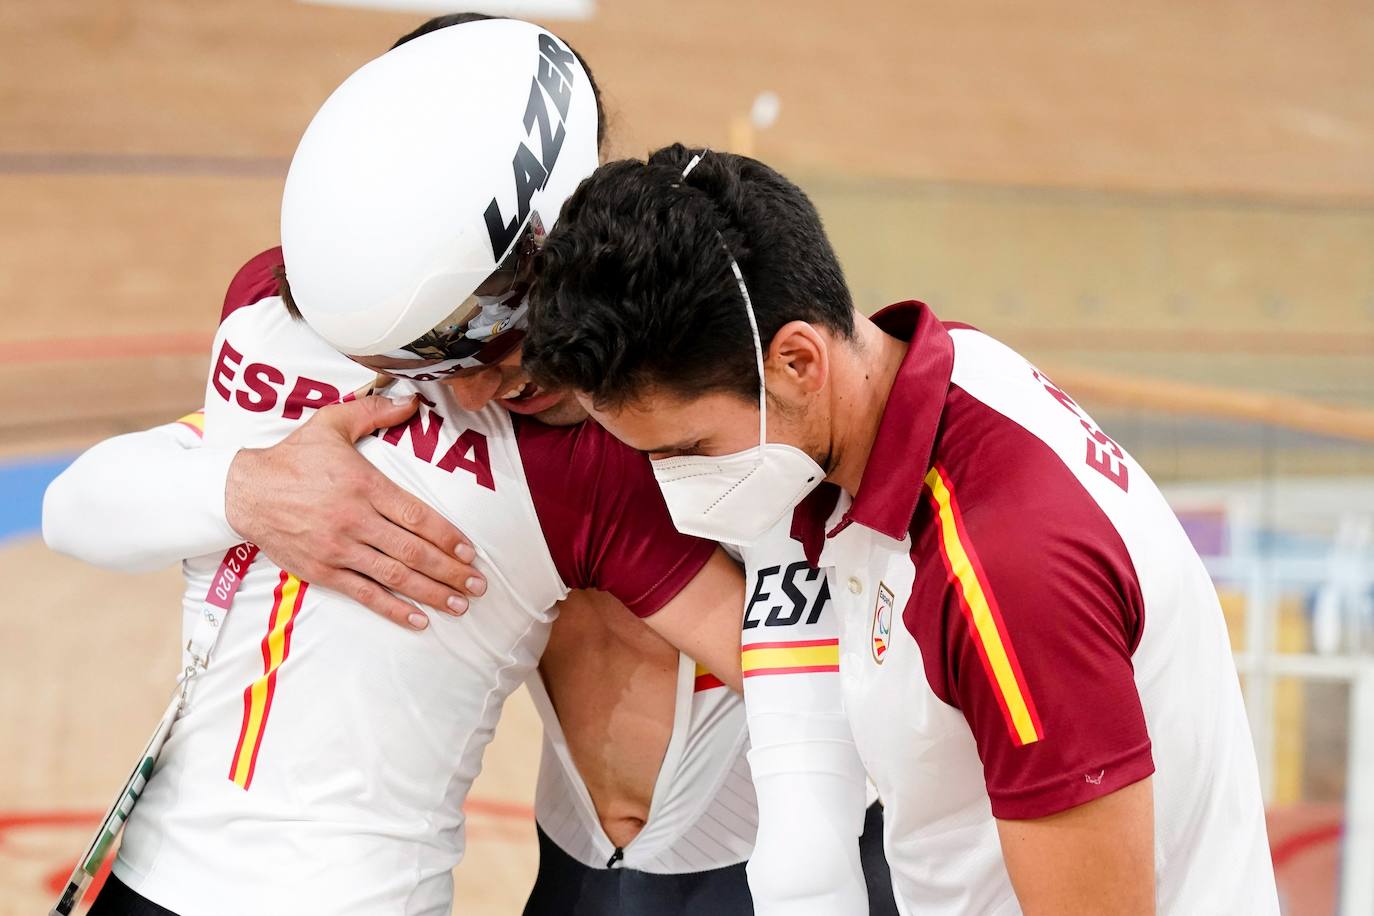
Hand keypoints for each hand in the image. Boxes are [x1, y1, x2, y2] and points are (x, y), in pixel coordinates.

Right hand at [224, 394, 485, 629]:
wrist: (244, 491)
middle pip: (413, 551)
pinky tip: (419, 620)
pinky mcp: (323, 571)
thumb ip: (375, 412)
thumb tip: (412, 400)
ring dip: (431, 593)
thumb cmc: (292, 456)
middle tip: (478, 585)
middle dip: (450, 571)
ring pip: (394, 576)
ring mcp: (339, 549)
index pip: (416, 516)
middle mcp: (355, 520)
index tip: (469, 552)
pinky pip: (365, 593)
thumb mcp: (331, 423)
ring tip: (460, 605)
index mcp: (364, 486)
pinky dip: (393, 609)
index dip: (447, 537)